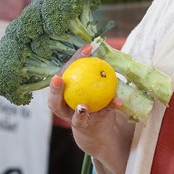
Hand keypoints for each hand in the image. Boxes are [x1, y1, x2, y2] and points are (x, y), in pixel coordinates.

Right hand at [45, 45, 131, 171]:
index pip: (61, 76)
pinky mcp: (92, 127)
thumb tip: (98, 44)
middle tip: (59, 79)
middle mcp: (64, 110)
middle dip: (55, 91)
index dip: (70, 62)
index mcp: (61, 96)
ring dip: (80, 112)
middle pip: (55, 102)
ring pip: (76, 118)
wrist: (97, 129)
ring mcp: (77, 121)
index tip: (84, 49)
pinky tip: (118, 101)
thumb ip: (89, 70)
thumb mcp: (86, 84)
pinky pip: (102, 116)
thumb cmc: (89, 99)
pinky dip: (110, 107)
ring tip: (84, 106)